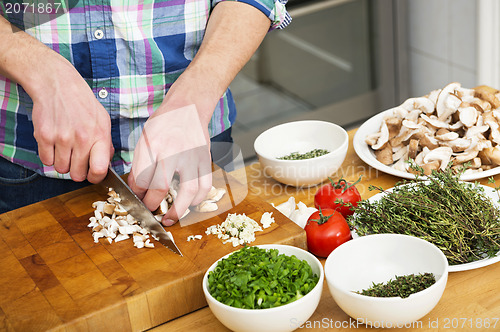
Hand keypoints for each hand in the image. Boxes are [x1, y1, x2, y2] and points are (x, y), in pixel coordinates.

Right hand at [31, 64, 112, 182]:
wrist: (57, 84)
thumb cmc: (82, 103)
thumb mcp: (103, 120)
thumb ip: (105, 143)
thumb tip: (105, 163)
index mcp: (100, 135)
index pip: (100, 169)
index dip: (95, 177)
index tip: (92, 175)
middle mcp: (82, 139)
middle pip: (77, 175)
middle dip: (77, 171)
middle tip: (76, 161)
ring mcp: (62, 138)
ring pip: (61, 169)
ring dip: (62, 163)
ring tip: (65, 149)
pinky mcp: (44, 136)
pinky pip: (46, 161)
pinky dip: (49, 156)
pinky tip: (54, 144)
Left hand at [128, 103, 211, 225]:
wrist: (189, 108)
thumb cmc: (164, 123)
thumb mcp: (144, 138)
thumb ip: (140, 163)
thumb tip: (137, 188)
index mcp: (154, 144)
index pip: (142, 178)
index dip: (137, 193)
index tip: (137, 196)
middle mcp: (174, 151)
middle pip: (161, 187)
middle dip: (152, 204)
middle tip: (149, 209)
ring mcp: (192, 157)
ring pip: (188, 191)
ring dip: (177, 210)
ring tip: (169, 219)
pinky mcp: (205, 160)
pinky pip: (205, 186)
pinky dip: (198, 200)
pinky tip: (189, 204)